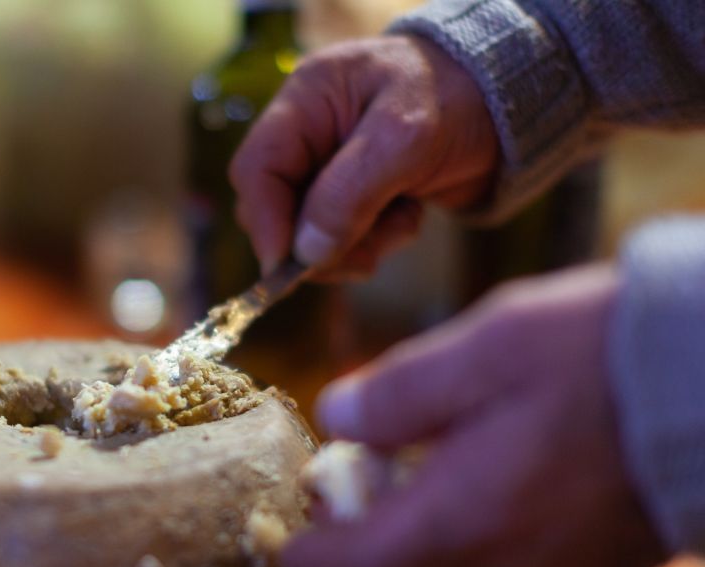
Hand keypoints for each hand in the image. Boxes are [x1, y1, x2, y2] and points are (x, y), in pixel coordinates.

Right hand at [229, 35, 499, 279]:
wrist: (514, 105)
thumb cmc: (460, 98)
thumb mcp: (404, 138)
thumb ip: (349, 193)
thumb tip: (304, 252)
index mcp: (308, 100)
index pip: (257, 167)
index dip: (266, 218)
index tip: (288, 263)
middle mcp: (309, 135)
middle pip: (276, 207)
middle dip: (315, 240)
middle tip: (362, 255)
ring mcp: (330, 168)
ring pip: (308, 233)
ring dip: (352, 244)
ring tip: (401, 223)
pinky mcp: (356, 196)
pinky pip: (341, 238)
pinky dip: (374, 242)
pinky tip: (408, 216)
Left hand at [283, 266, 668, 566]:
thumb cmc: (604, 358)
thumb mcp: (483, 350)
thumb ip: (399, 391)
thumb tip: (337, 417)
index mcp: (466, 515)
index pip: (363, 562)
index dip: (315, 557)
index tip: (283, 547)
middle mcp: (513, 554)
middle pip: (413, 561)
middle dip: (367, 531)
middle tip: (339, 487)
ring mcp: (569, 561)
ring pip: (470, 551)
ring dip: (428, 518)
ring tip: (411, 461)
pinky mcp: (611, 552)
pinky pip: (525, 543)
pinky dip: (487, 514)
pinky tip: (497, 462)